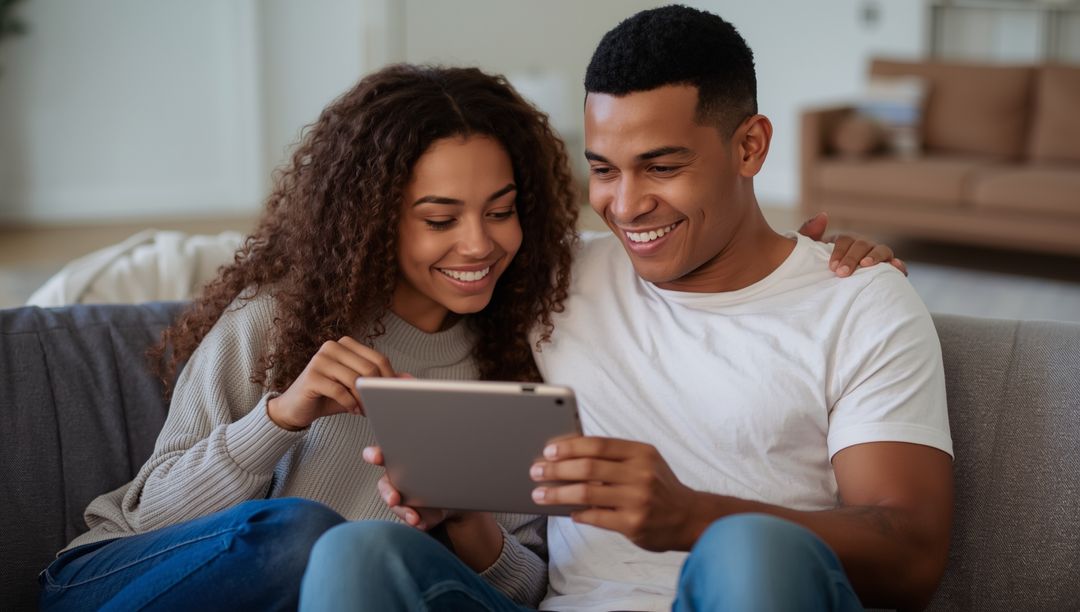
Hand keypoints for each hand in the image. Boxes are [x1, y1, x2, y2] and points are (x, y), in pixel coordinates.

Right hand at [267, 338, 396, 430]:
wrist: (296, 408)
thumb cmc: (330, 396)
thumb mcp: (358, 387)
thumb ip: (381, 380)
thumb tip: (410, 379)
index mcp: (346, 344)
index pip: (378, 359)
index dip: (389, 380)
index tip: (391, 396)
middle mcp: (332, 347)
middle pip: (369, 369)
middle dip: (377, 390)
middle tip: (378, 406)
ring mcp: (320, 359)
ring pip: (355, 380)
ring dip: (364, 399)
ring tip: (365, 410)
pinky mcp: (312, 376)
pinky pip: (340, 390)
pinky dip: (350, 404)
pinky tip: (353, 410)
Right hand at [364, 445, 504, 570]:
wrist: (459, 492)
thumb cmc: (449, 469)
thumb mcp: (451, 457)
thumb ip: (450, 450)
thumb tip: (468, 438)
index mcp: (404, 457)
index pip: (385, 453)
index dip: (376, 454)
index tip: (374, 456)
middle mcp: (399, 477)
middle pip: (385, 483)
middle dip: (388, 491)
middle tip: (394, 498)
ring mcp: (403, 496)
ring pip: (396, 504)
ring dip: (403, 511)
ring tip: (414, 517)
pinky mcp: (410, 513)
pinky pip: (408, 516)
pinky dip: (415, 520)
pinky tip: (421, 521)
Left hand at [530, 437, 696, 551]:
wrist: (689, 517)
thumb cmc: (658, 486)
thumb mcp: (644, 462)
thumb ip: (613, 457)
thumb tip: (567, 455)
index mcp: (641, 452)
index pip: (598, 444)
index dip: (569, 446)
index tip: (548, 450)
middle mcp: (640, 473)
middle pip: (588, 467)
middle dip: (556, 469)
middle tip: (536, 471)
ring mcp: (637, 499)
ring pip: (586, 492)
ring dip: (557, 493)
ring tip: (540, 494)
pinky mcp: (633, 524)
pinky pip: (595, 517)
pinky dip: (577, 513)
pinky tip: (567, 512)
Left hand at [798, 212, 907, 276]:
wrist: (823, 289)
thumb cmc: (815, 269)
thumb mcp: (808, 252)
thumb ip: (809, 234)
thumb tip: (823, 215)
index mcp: (844, 241)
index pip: (845, 240)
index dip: (839, 252)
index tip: (832, 267)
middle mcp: (862, 246)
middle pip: (862, 245)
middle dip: (852, 258)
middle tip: (842, 273)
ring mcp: (876, 257)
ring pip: (882, 251)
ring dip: (876, 257)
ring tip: (866, 265)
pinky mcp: (886, 271)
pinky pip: (896, 265)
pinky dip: (899, 265)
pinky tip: (897, 268)